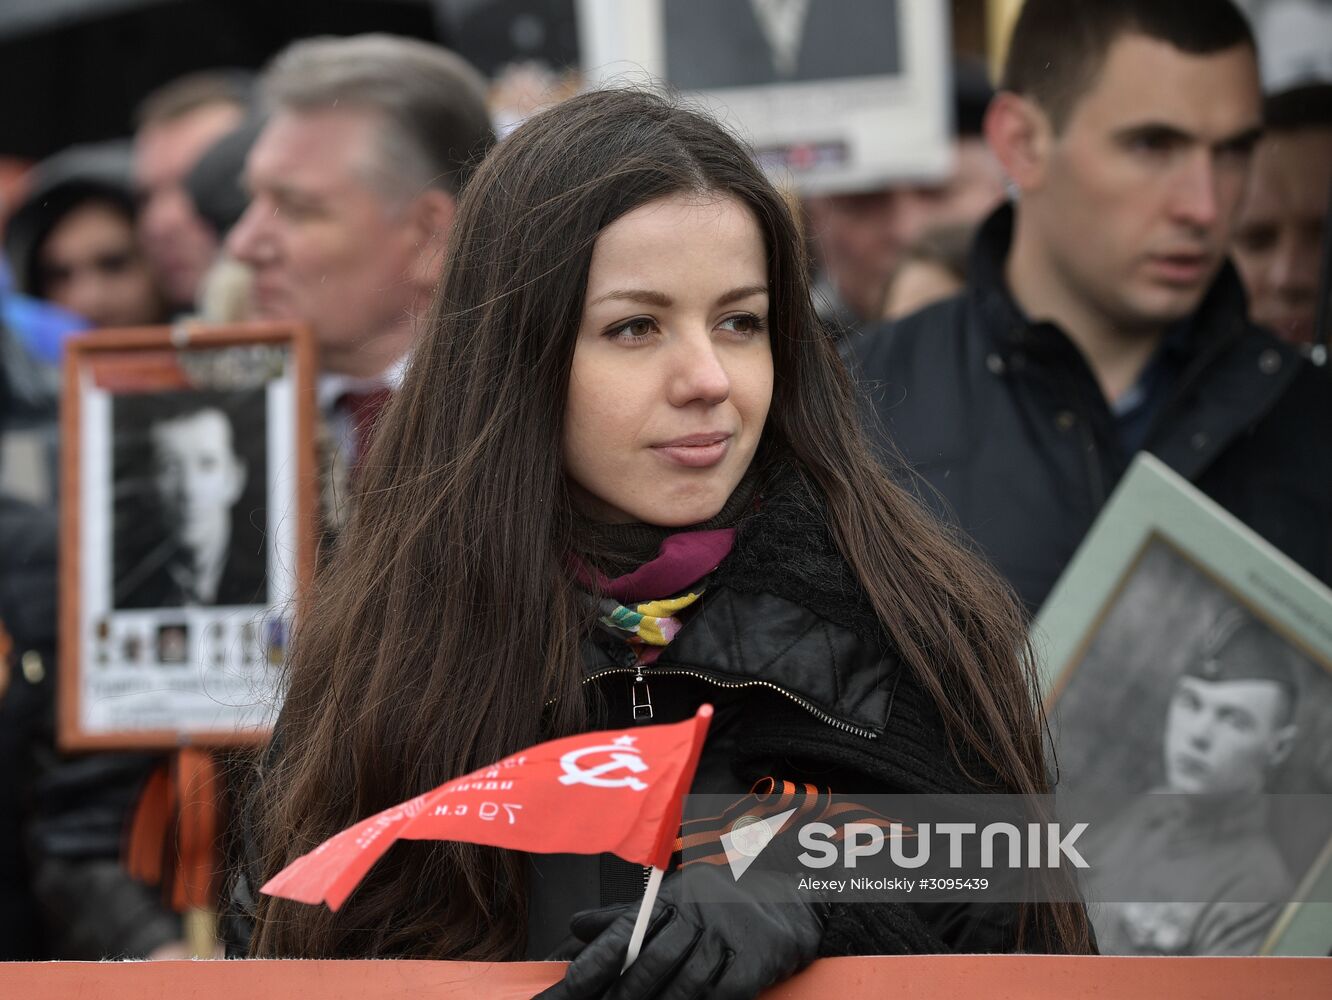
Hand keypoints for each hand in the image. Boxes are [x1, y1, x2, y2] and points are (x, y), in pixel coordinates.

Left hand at [536, 864, 826, 999]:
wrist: (793, 898)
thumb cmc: (719, 906)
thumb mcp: (672, 901)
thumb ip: (624, 919)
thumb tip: (574, 926)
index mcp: (672, 895)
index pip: (625, 931)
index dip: (594, 964)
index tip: (567, 991)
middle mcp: (699, 908)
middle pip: (652, 962)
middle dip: (623, 997)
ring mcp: (729, 931)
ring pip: (686, 985)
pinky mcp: (757, 957)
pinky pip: (722, 994)